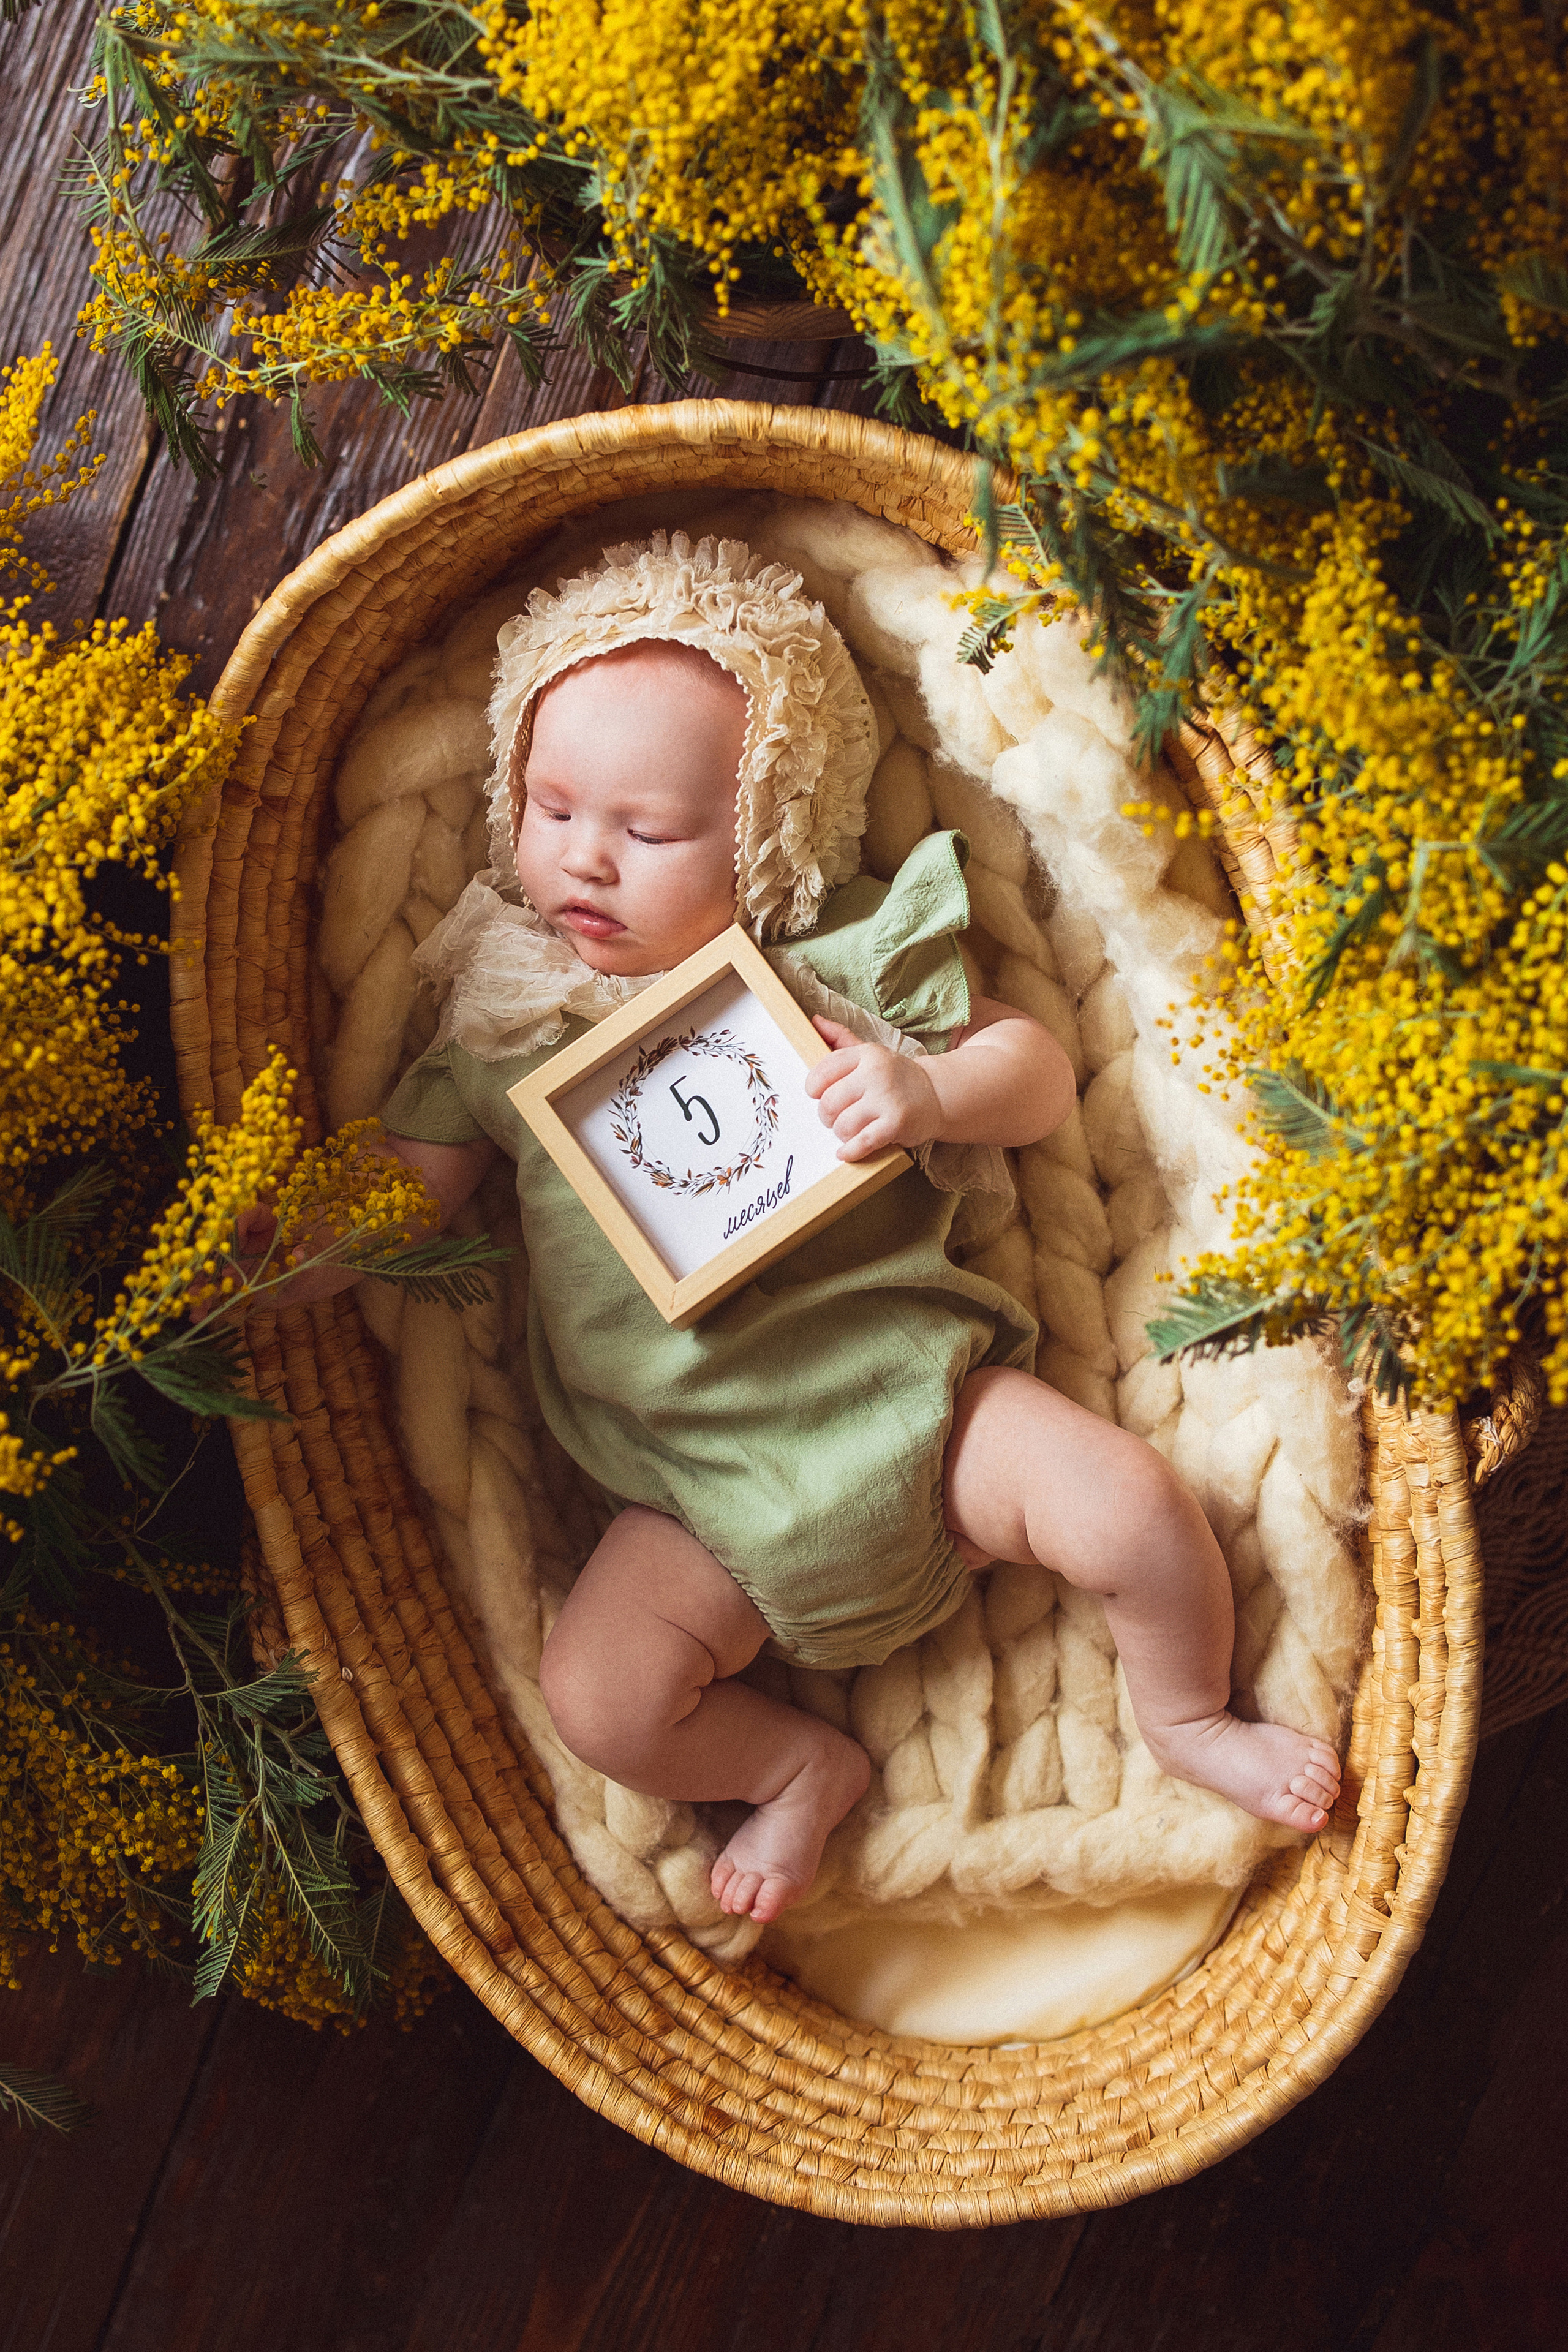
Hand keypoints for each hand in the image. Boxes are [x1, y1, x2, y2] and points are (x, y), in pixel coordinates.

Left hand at [804, 1017, 940, 1159]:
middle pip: (829, 1103)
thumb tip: (815, 1021)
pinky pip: (861, 1143)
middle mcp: (876, 1073)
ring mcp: (887, 1099)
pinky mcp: (896, 1124)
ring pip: (842, 1125)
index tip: (819, 1095)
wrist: (937, 1095)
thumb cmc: (895, 1076)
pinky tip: (846, 1152)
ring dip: (842, 1133)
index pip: (823, 1072)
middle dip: (827, 1116)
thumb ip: (841, 1038)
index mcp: (866, 1054)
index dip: (814, 1088)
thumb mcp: (870, 1053)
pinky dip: (850, 1151)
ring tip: (851, 1130)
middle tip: (836, 1117)